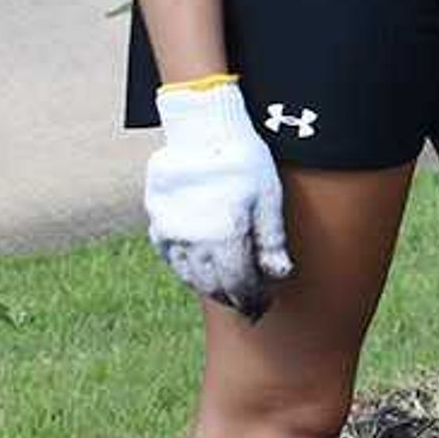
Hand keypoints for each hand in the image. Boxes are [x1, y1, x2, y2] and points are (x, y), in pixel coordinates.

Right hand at [145, 81, 289, 317]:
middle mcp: (194, 240)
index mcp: (224, 236)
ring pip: (190, 274)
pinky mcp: (158, 222)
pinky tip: (199, 271)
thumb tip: (280, 275)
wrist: (202, 130)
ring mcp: (172, 232)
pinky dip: (187, 270)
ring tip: (227, 293)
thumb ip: (272, 240)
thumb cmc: (243, 161)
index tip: (263, 306)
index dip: (252, 298)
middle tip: (249, 307)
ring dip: (210, 288)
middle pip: (213, 284)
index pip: (239, 284)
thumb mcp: (268, 197)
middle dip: (233, 298)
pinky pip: (171, 257)